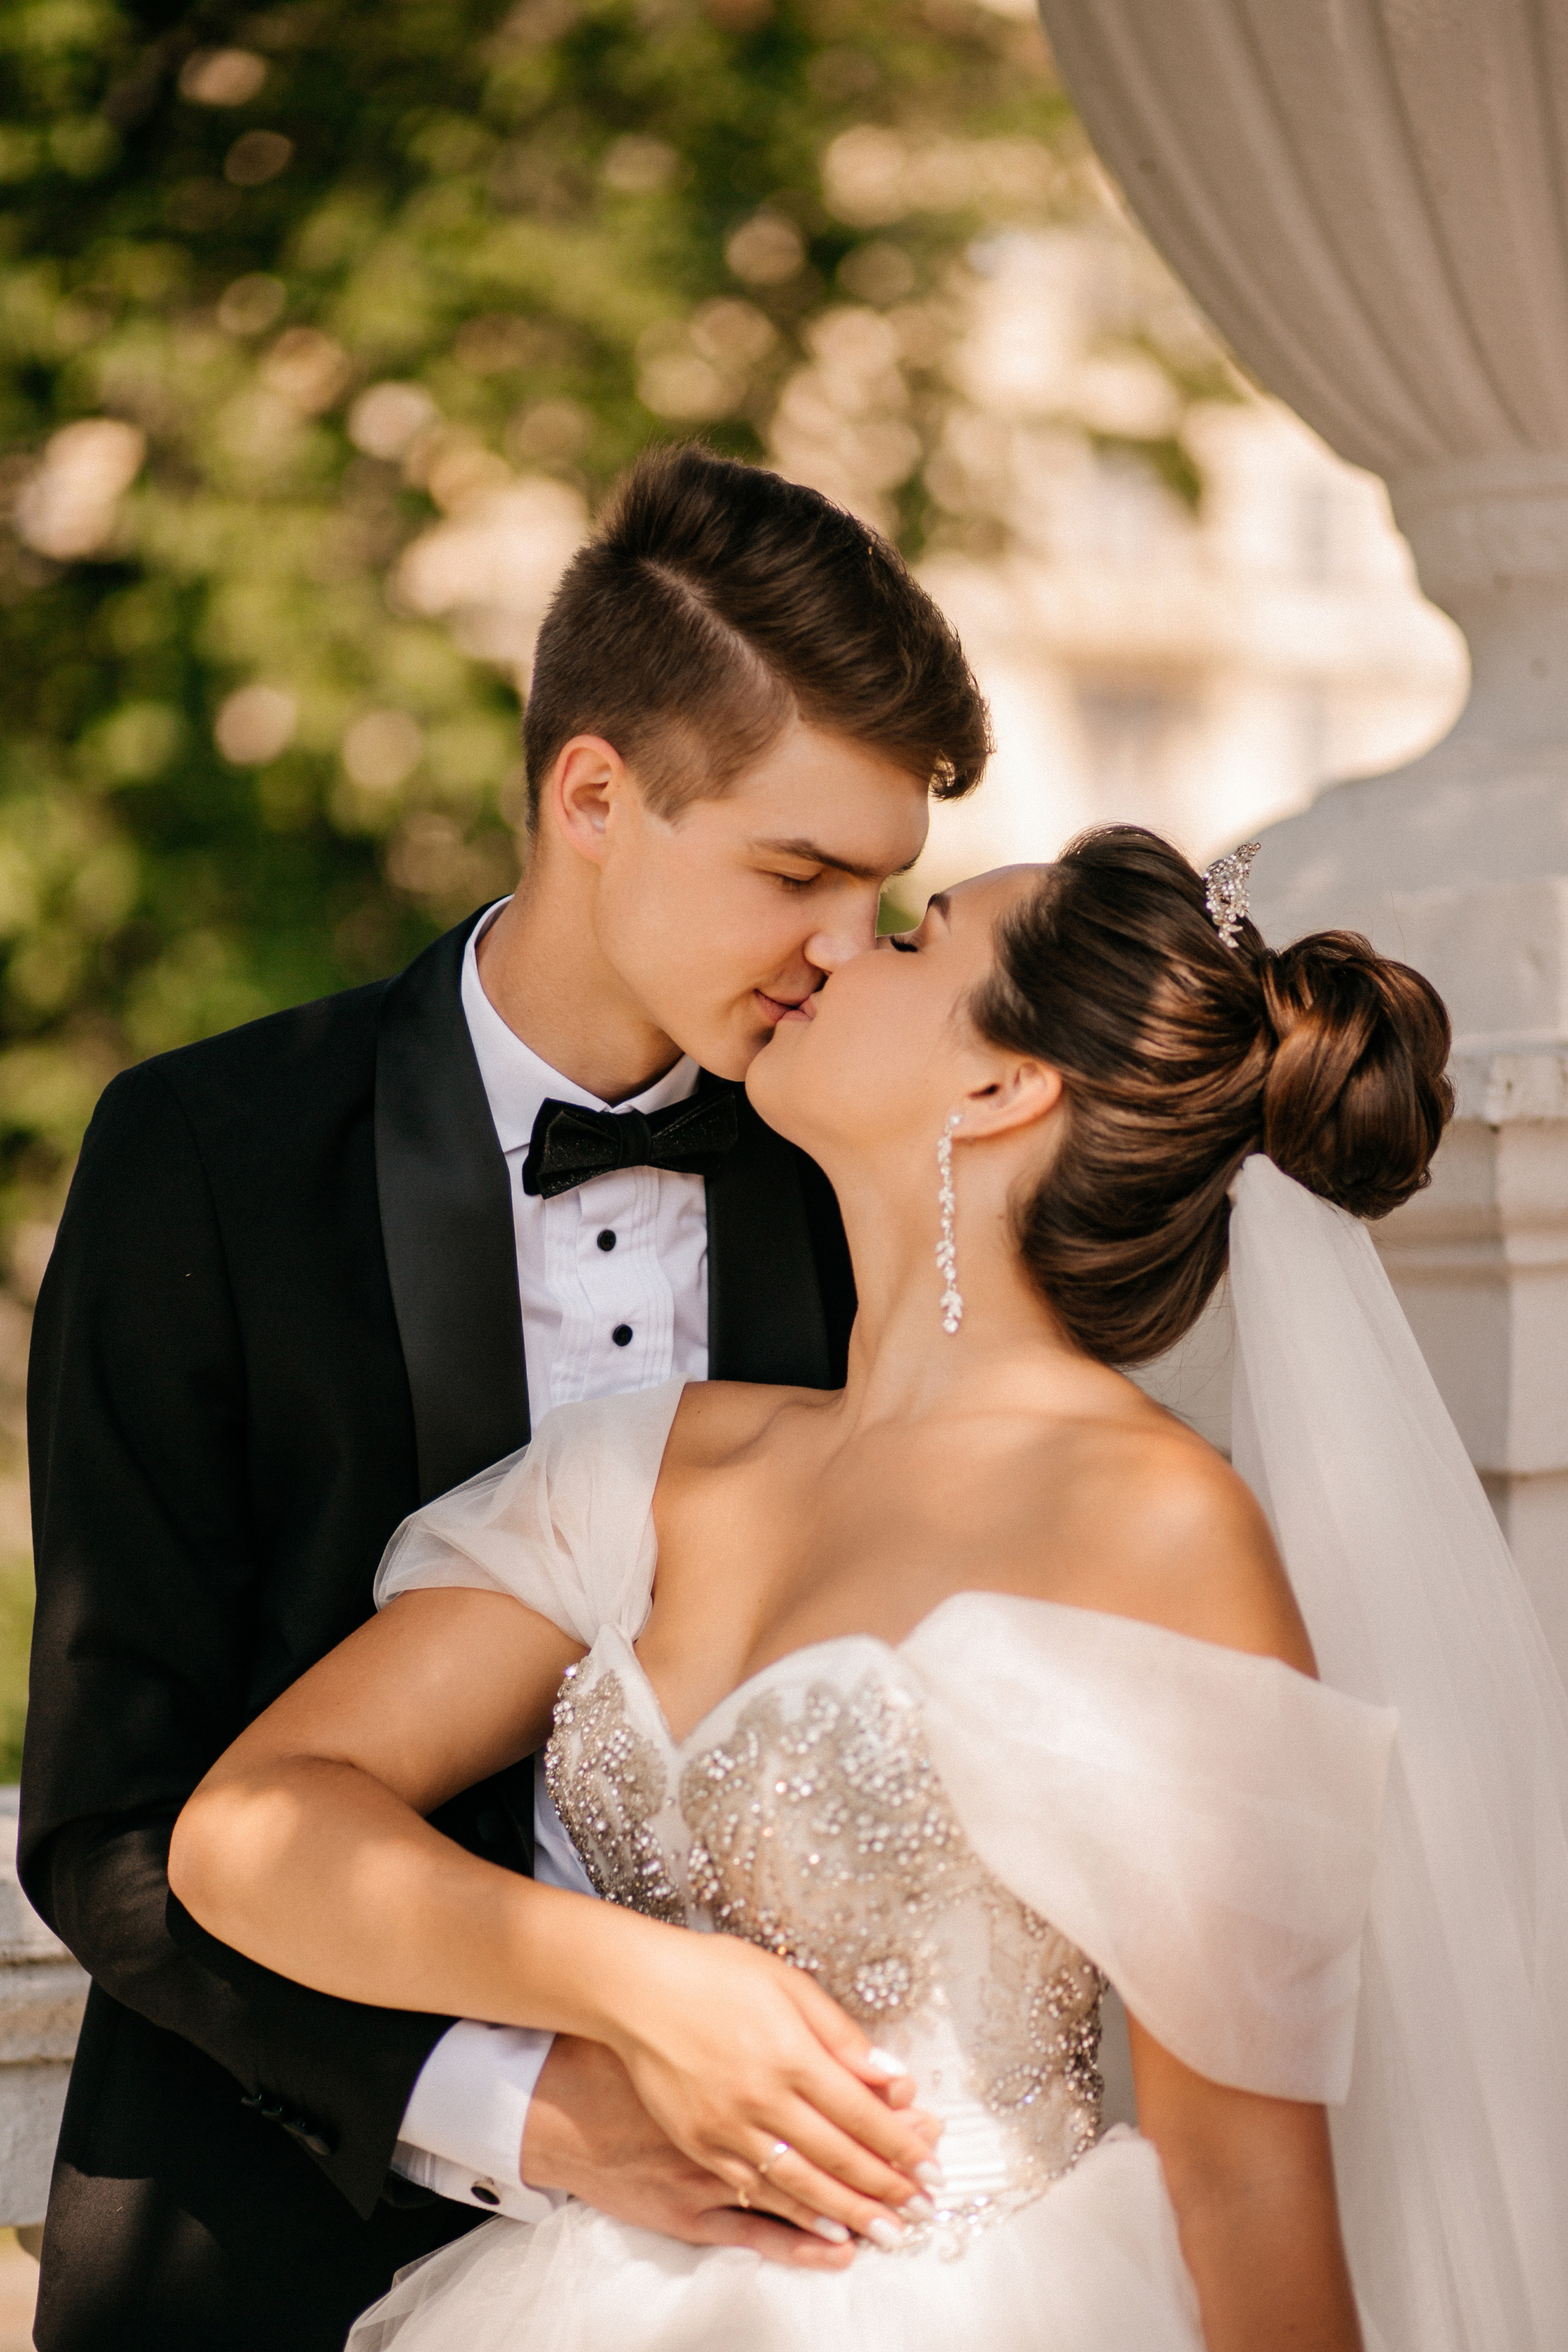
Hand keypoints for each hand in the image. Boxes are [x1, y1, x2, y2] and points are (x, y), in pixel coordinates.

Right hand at [594, 1930, 942, 2246]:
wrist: (634, 1990)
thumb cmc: (712, 1974)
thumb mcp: (785, 1982)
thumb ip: (839, 2033)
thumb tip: (891, 2075)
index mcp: (789, 2052)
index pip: (861, 2112)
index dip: (902, 2144)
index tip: (931, 2166)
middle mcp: (762, 2097)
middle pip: (838, 2155)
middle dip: (888, 2188)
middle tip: (923, 2211)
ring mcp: (728, 2128)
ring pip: (803, 2184)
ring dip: (852, 2213)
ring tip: (889, 2233)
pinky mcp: (700, 2146)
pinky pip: (756, 2193)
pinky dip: (797, 2218)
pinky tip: (828, 2232)